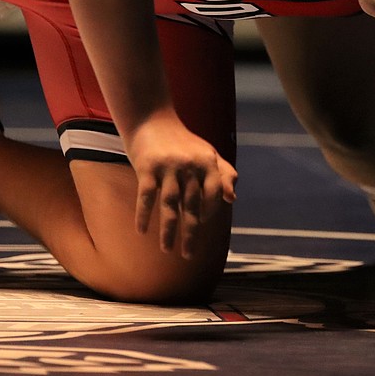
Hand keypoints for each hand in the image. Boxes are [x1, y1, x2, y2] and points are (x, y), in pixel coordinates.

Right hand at [126, 114, 237, 257]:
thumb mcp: (208, 153)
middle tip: (189, 256)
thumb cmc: (183, 141)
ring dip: (168, 230)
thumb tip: (233, 199)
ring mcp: (168, 167)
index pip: (214, 195)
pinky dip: (143, 214)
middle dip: (191, 232)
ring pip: (170, 204)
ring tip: (167, 250)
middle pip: (192, 205)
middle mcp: (189, 166)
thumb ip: (224, 174)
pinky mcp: (147, 167)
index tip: (202, 223)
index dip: (210, 211)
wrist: (152, 119)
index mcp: (207, 162)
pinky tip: (141, 231)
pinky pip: (146, 196)